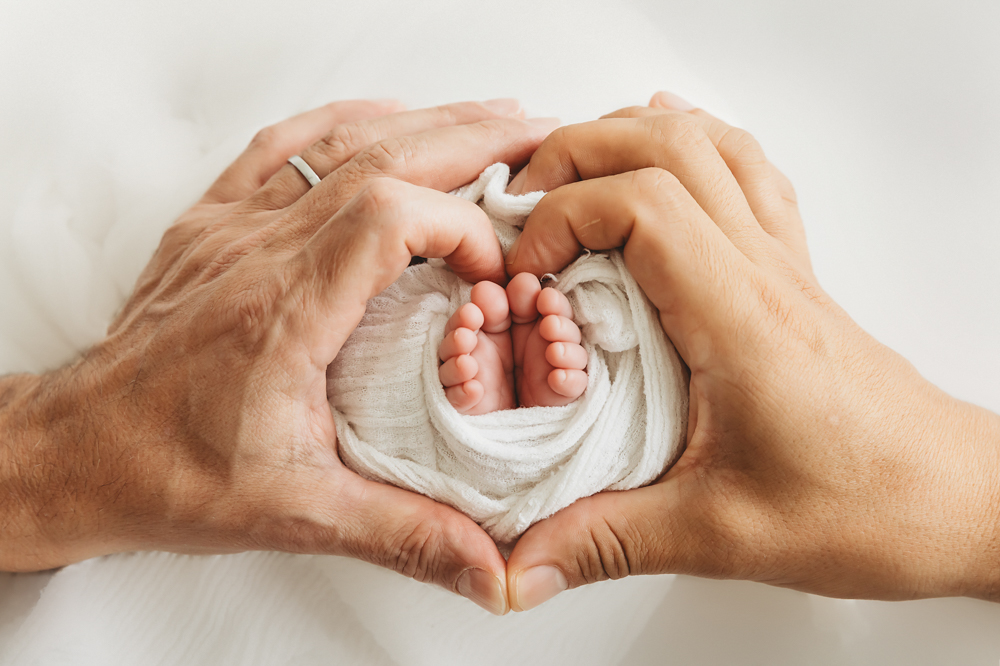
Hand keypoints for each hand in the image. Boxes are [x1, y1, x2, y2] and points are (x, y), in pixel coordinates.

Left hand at [0, 97, 556, 614]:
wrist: (80, 451)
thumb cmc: (171, 473)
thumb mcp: (299, 513)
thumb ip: (403, 531)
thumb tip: (489, 566)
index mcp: (283, 314)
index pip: (388, 219)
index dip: (459, 226)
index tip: (493, 268)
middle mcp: (256, 254)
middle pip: (379, 161)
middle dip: (469, 144)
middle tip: (535, 141)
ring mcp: (230, 230)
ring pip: (339, 145)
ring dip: (424, 125)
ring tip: (488, 119)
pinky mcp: (212, 225)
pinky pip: (280, 149)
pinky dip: (342, 122)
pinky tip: (385, 114)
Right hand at [503, 92, 999, 609]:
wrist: (955, 499)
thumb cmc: (868, 506)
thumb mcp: (720, 536)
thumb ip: (607, 542)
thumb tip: (519, 566)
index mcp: (738, 318)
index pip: (640, 205)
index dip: (562, 218)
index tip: (525, 272)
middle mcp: (761, 273)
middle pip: (667, 146)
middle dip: (577, 156)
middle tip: (524, 207)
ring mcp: (781, 264)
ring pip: (709, 144)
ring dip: (630, 139)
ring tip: (573, 175)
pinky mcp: (789, 276)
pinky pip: (748, 174)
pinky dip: (694, 146)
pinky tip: (668, 148)